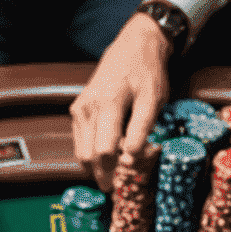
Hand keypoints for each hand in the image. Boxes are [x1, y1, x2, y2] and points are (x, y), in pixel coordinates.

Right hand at [71, 12, 170, 191]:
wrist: (134, 45)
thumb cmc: (147, 74)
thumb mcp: (153, 101)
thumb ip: (141, 131)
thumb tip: (129, 161)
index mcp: (108, 103)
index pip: (104, 152)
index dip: (114, 174)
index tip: (125, 185)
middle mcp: (88, 107)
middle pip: (89, 157)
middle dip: (103, 176)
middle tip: (118, 186)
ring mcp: (79, 109)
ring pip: (82, 154)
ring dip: (96, 168)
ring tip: (114, 172)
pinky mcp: (76, 111)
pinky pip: (80, 144)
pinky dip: (92, 156)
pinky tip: (107, 155)